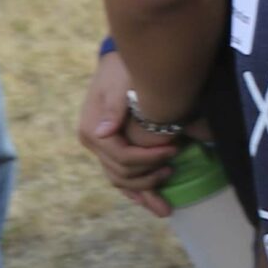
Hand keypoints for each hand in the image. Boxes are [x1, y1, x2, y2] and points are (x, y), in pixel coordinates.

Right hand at [78, 48, 176, 214]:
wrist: (118, 62)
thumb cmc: (121, 71)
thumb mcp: (117, 85)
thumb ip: (112, 109)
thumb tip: (102, 134)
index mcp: (93, 131)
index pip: (122, 157)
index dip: (149, 158)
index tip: (174, 150)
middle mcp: (94, 143)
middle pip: (121, 173)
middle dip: (148, 178)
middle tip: (174, 169)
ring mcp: (101, 148)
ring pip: (120, 180)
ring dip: (142, 194)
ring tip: (165, 205)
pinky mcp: (110, 149)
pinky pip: (120, 174)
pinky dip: (134, 189)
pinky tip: (148, 201)